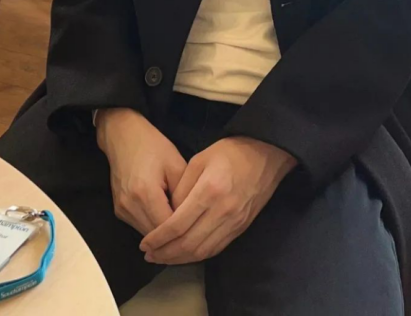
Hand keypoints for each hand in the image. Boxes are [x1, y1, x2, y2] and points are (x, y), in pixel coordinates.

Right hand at [96, 108, 186, 235]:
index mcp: (146, 193)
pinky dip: (153, 226)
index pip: (168, 227)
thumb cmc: (152, 146)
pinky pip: (139, 226)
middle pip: (157, 236)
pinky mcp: (118, 211)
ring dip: (164, 234)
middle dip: (175, 236)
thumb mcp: (175, 164)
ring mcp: (122, 210)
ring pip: (148, 235)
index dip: (185, 230)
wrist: (122, 136)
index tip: (201, 229)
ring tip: (183, 226)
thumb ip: (184, 194)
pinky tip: (166, 217)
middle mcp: (130, 206)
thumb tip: (190, 218)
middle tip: (195, 231)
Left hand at [139, 137, 296, 264]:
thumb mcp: (200, 159)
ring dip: (180, 258)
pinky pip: (216, 248)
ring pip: (203, 251)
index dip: (159, 238)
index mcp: (209, 191)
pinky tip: (186, 254)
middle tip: (149, 255)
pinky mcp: (241, 227)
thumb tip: (170, 214)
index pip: (178, 224)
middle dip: (165, 253)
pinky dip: (198, 255)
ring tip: (163, 258)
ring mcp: (234, 222)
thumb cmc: (231, 152)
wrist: (266, 155)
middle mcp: (223, 211)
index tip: (144, 243)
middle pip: (189, 244)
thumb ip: (182, 188)